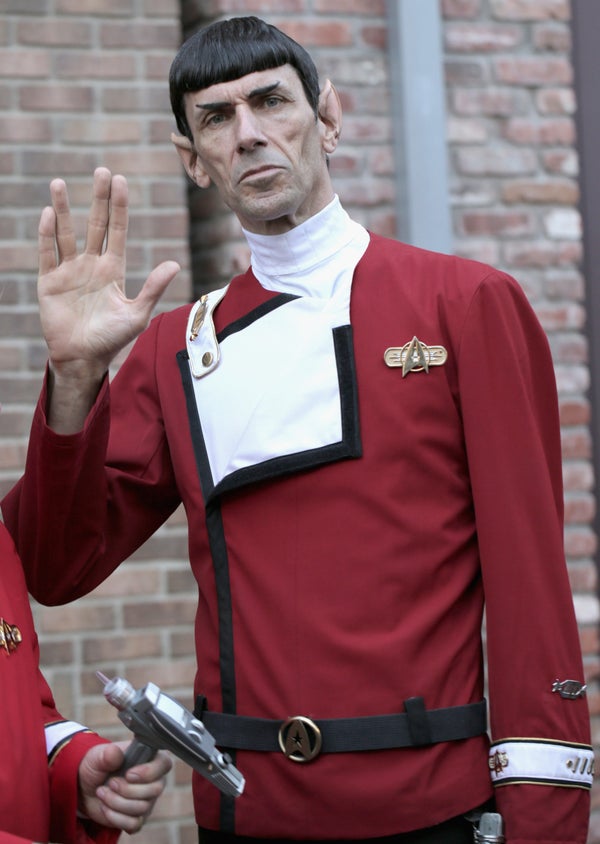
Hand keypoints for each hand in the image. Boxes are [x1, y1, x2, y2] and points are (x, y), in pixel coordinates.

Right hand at [38, 167, 179, 382]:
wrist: (83, 359)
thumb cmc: (112, 339)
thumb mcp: (137, 314)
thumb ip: (153, 288)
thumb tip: (174, 263)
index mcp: (112, 269)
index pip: (116, 231)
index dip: (119, 207)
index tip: (120, 181)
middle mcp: (91, 265)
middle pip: (95, 224)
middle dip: (98, 198)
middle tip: (102, 170)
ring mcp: (69, 271)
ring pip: (66, 233)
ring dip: (64, 209)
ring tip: (60, 183)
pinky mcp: (49, 282)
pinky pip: (47, 253)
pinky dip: (47, 234)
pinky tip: (49, 214)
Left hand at [78, 741, 171, 833]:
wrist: (86, 789)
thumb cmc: (97, 767)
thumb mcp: (98, 757)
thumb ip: (107, 754)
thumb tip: (115, 753)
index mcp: (149, 758)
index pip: (164, 764)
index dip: (148, 772)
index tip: (128, 774)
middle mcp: (153, 780)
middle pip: (155, 790)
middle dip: (127, 789)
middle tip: (110, 783)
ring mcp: (147, 800)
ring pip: (142, 807)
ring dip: (117, 802)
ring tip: (102, 793)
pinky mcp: (137, 818)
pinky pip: (134, 824)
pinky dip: (116, 818)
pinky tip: (105, 807)